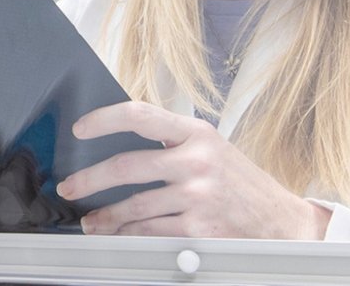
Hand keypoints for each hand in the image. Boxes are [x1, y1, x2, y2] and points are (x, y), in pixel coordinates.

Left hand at [56, 101, 330, 238]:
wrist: (281, 222)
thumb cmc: (241, 184)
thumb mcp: (212, 149)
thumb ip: (172, 143)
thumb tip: (120, 146)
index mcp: (198, 133)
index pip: (140, 115)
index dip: (104, 120)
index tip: (80, 130)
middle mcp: (197, 161)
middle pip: (126, 167)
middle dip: (89, 179)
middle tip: (68, 187)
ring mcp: (198, 196)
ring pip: (133, 206)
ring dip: (104, 216)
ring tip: (89, 221)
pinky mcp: (198, 228)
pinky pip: (149, 231)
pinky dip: (128, 234)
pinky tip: (117, 234)